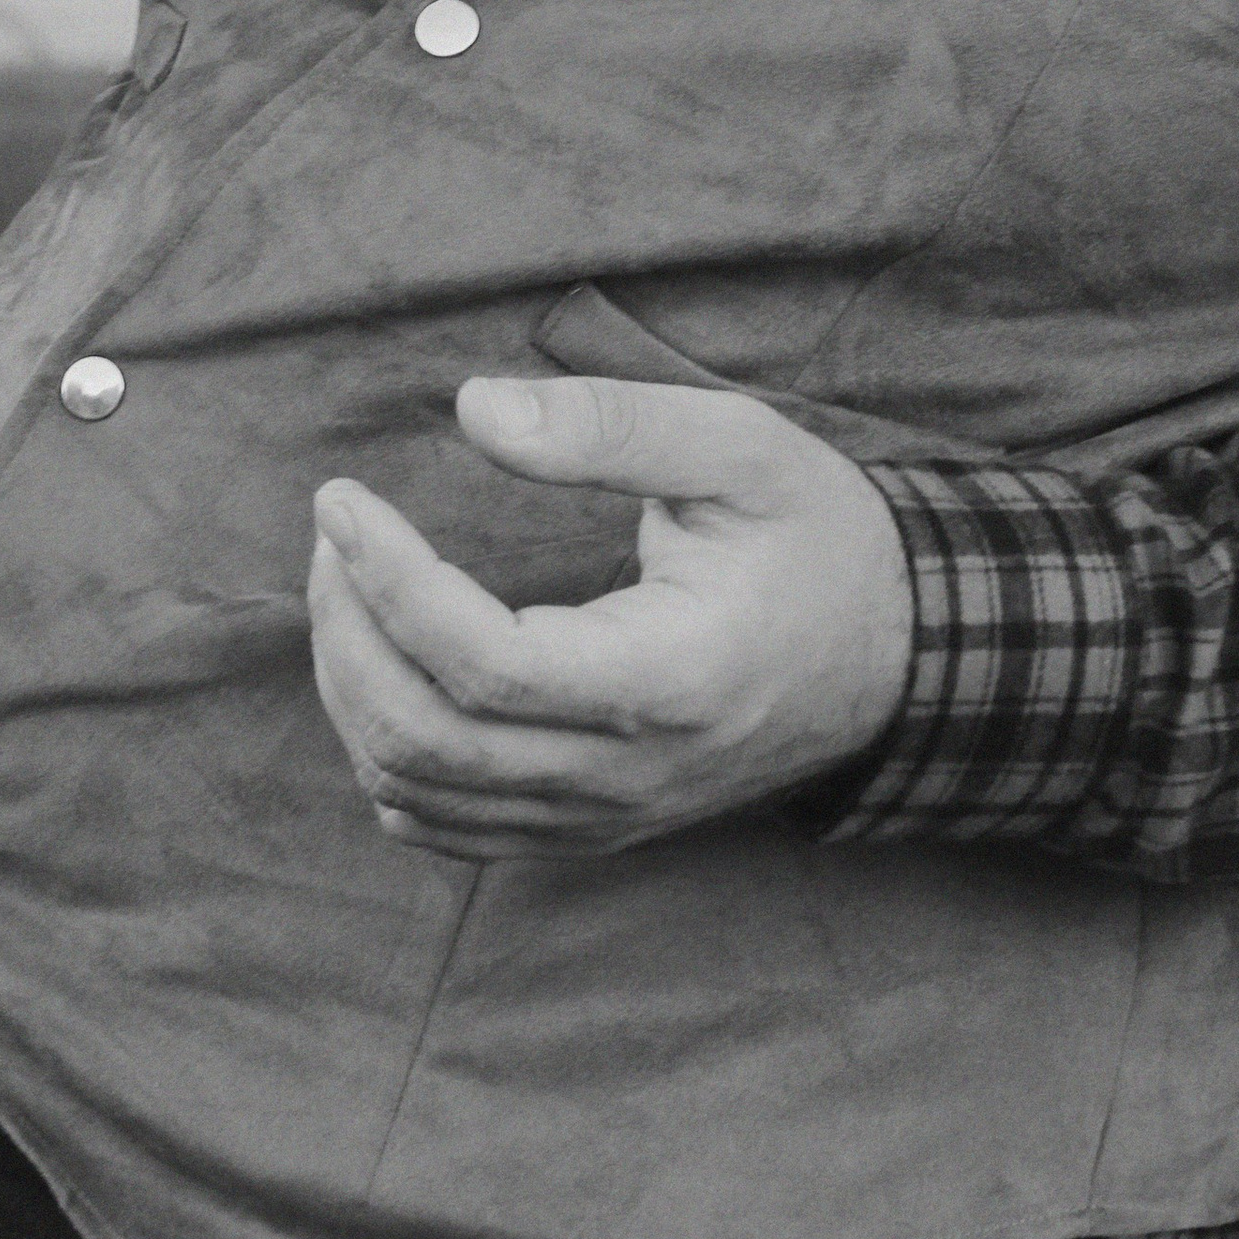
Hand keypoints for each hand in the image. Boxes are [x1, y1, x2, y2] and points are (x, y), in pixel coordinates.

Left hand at [308, 376, 916, 858]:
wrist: (900, 653)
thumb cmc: (817, 535)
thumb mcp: (738, 447)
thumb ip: (610, 424)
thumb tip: (475, 411)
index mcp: (666, 679)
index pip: (479, 664)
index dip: (386, 581)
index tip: (341, 497)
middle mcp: (626, 775)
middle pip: (425, 742)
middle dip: (347, 630)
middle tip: (339, 531)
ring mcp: (606, 817)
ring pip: (419, 793)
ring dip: (353, 689)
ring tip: (350, 582)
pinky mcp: (591, 828)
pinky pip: (450, 827)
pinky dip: (386, 754)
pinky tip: (384, 666)